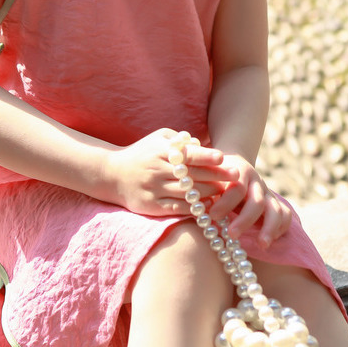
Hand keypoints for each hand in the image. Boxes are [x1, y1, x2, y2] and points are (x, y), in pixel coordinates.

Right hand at [105, 128, 240, 217]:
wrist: (112, 174)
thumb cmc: (142, 153)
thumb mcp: (157, 138)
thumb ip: (179, 140)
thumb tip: (200, 145)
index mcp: (159, 152)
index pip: (187, 154)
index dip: (206, 156)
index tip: (223, 157)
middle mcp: (156, 170)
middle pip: (191, 175)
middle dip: (216, 175)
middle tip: (235, 176)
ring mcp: (154, 189)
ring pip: (187, 193)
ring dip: (208, 193)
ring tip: (225, 191)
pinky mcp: (151, 206)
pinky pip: (177, 208)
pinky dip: (194, 208)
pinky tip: (207, 206)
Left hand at [208, 154, 291, 246]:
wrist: (233, 162)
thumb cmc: (214, 174)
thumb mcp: (208, 175)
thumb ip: (204, 188)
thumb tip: (195, 208)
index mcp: (240, 172)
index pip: (237, 188)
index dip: (226, 203)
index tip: (213, 216)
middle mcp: (257, 182)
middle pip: (257, 201)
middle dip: (245, 220)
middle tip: (231, 235)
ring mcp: (268, 193)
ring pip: (276, 210)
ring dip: (269, 228)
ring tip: (261, 245)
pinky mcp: (275, 203)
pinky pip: (285, 215)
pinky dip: (280, 228)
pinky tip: (270, 241)